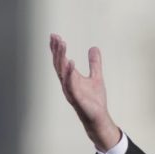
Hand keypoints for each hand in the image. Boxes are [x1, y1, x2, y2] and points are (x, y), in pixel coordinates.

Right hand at [50, 34, 120, 150]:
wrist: (99, 117)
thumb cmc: (95, 100)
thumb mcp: (97, 77)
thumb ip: (94, 63)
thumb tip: (94, 48)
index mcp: (70, 78)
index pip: (61, 61)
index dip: (57, 49)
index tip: (55, 36)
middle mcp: (67, 83)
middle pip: (58, 64)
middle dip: (56, 50)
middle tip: (55, 37)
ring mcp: (70, 91)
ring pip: (62, 72)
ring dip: (61, 58)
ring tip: (62, 44)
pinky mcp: (76, 98)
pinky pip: (71, 84)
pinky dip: (70, 73)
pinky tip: (70, 62)